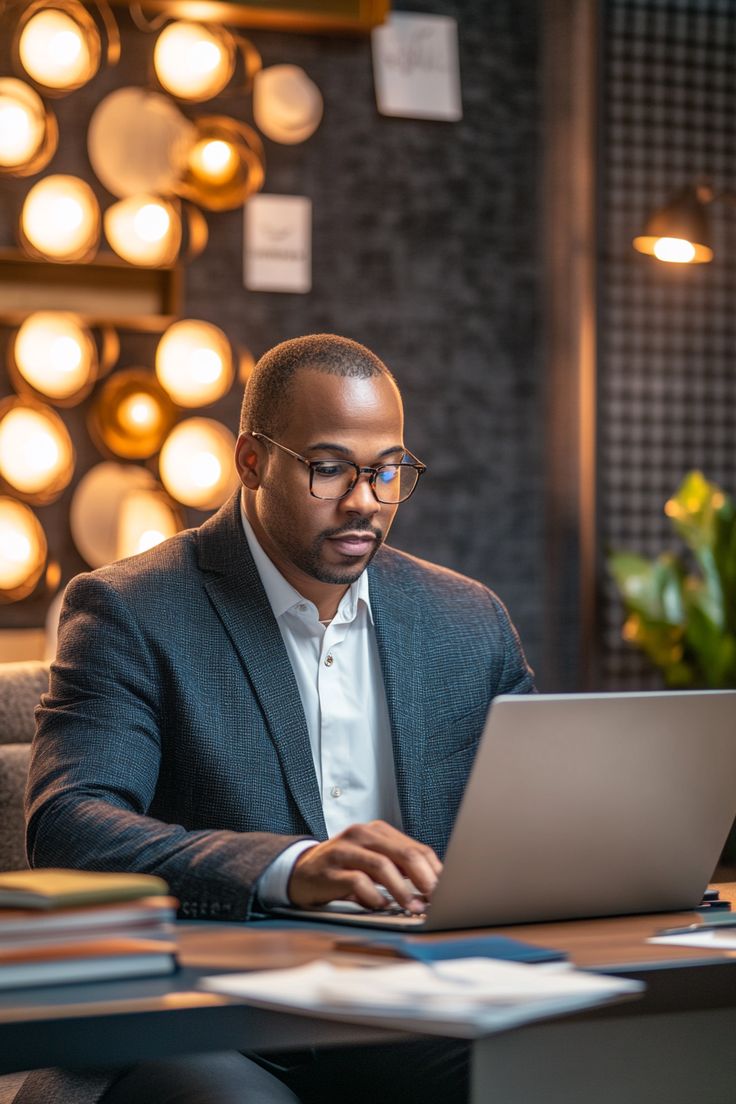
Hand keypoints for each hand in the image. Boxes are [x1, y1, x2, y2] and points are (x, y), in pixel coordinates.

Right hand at [288, 820, 441, 912]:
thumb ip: (399, 869)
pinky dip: (374, 896)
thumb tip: (434, 888)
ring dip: (402, 890)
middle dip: (424, 879)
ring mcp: (344, 850)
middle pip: (403, 853)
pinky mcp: (329, 870)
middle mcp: (362, 834)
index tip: (447, 891)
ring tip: (413, 907)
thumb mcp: (373, 862)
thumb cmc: (344, 868)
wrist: (300, 871)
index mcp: (377, 831)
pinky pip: (357, 882)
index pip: (415, 847)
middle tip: (435, 900)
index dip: (435, 870)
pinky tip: (381, 906)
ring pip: (382, 865)